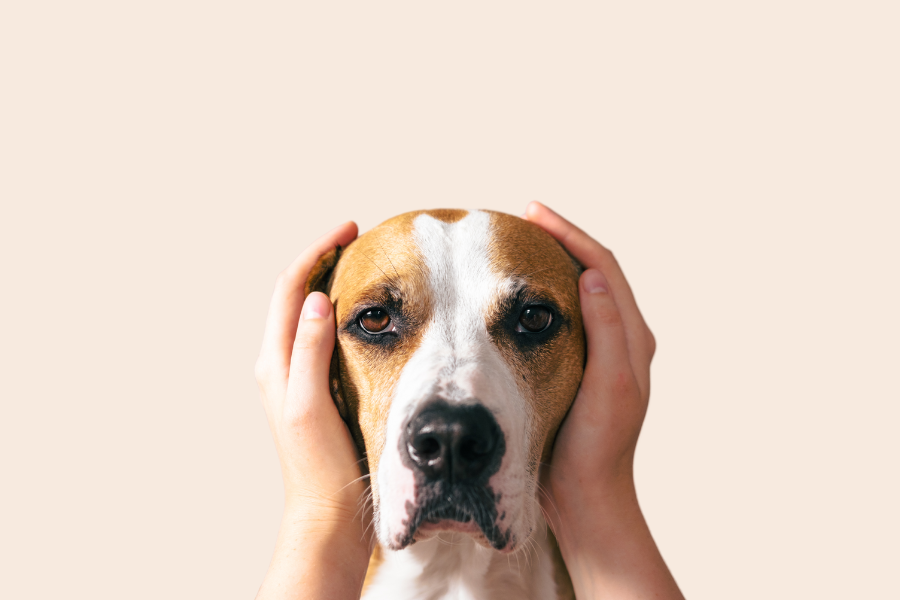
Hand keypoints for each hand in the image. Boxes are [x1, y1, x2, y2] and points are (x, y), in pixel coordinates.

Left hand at [254, 221, 370, 599]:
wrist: (325, 512)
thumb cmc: (321, 465)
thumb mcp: (313, 404)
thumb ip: (310, 351)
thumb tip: (316, 299)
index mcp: (275, 362)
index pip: (290, 289)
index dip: (317, 252)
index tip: (349, 229)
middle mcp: (279, 364)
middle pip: (294, 294)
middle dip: (321, 259)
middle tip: (356, 237)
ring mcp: (294, 376)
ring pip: (305, 312)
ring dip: (327, 281)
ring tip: (359, 264)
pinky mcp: (312, 388)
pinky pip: (319, 334)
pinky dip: (337, 311)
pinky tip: (363, 313)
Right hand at [525, 202, 682, 599]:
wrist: (586, 494)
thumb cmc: (597, 446)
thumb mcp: (610, 387)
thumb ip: (608, 332)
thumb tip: (592, 277)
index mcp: (633, 338)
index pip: (603, 267)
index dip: (571, 235)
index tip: (533, 214)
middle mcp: (621, 339)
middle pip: (592, 270)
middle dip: (561, 240)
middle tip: (523, 219)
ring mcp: (600, 352)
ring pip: (577, 291)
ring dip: (553, 263)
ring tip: (520, 245)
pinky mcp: (578, 365)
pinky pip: (562, 315)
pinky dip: (542, 294)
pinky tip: (516, 294)